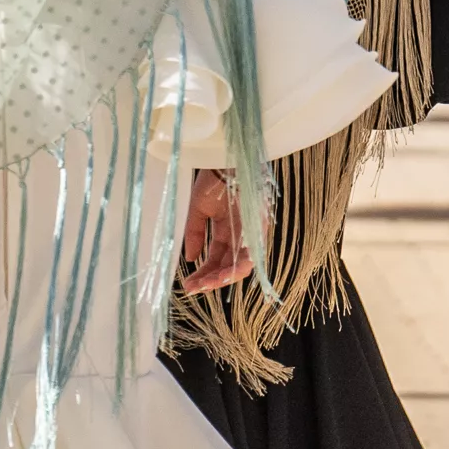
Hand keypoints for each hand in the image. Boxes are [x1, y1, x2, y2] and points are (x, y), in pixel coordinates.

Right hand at [178, 169, 253, 294]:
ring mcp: (251, 233)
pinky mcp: (260, 229)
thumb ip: (194, 234)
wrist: (227, 159)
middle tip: (195, 289)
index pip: (215, 258)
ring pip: (242, 265)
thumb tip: (190, 259)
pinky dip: (239, 266)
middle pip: (228, 265)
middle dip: (211, 279)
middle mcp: (240, 235)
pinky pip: (253, 254)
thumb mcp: (198, 210)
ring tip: (208, 285)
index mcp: (226, 230)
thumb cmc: (214, 180)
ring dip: (225, 277)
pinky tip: (224, 275)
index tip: (188, 284)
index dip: (202, 272)